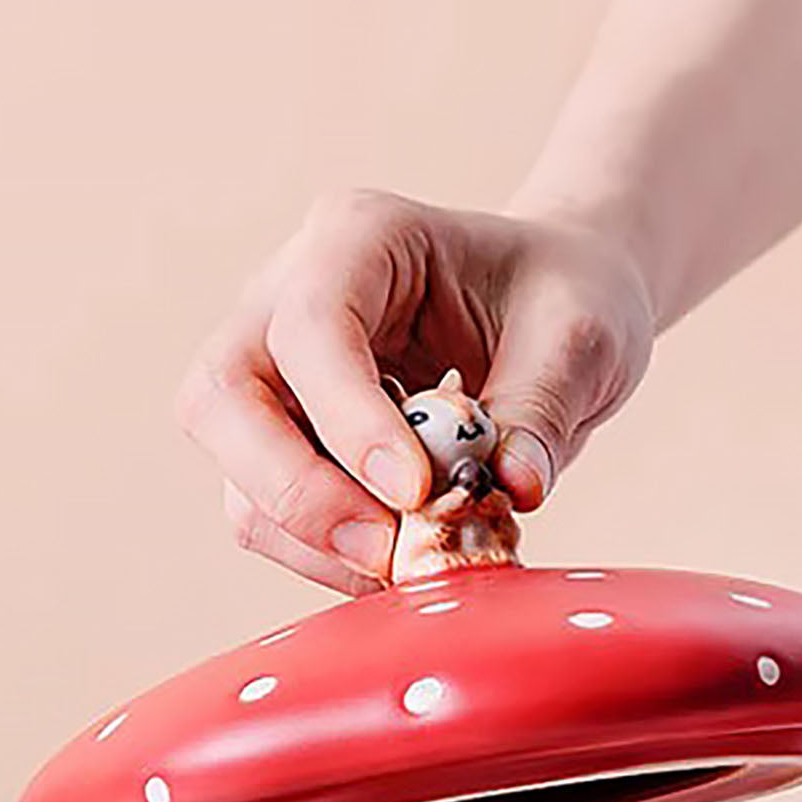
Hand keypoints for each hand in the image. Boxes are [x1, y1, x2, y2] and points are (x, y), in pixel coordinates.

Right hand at [176, 191, 653, 593]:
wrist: (555, 313)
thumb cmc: (563, 298)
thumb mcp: (579, 337)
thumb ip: (543, 409)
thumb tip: (512, 490)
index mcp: (360, 238)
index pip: (311, 327)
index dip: (349, 420)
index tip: (417, 492)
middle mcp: (288, 298)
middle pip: (222, 398)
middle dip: (294, 491)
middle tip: (386, 551)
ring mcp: (276, 377)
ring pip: (238, 476)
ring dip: (315, 541)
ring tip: (414, 563)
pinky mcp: (287, 447)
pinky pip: (274, 520)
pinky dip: (331, 559)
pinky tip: (405, 562)